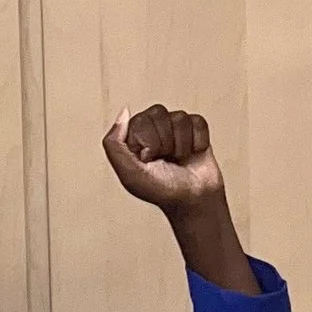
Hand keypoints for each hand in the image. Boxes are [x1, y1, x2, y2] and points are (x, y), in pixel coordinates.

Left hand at [101, 103, 257, 292]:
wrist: (193, 200)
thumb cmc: (161, 190)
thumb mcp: (129, 173)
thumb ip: (114, 143)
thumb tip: (124, 111)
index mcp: (133, 135)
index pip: (140, 120)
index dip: (148, 142)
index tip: (148, 161)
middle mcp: (152, 127)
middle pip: (158, 113)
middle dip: (165, 142)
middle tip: (165, 161)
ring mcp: (174, 127)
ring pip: (179, 118)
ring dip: (181, 145)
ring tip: (178, 160)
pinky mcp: (195, 128)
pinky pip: (197, 121)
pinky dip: (197, 141)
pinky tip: (192, 154)